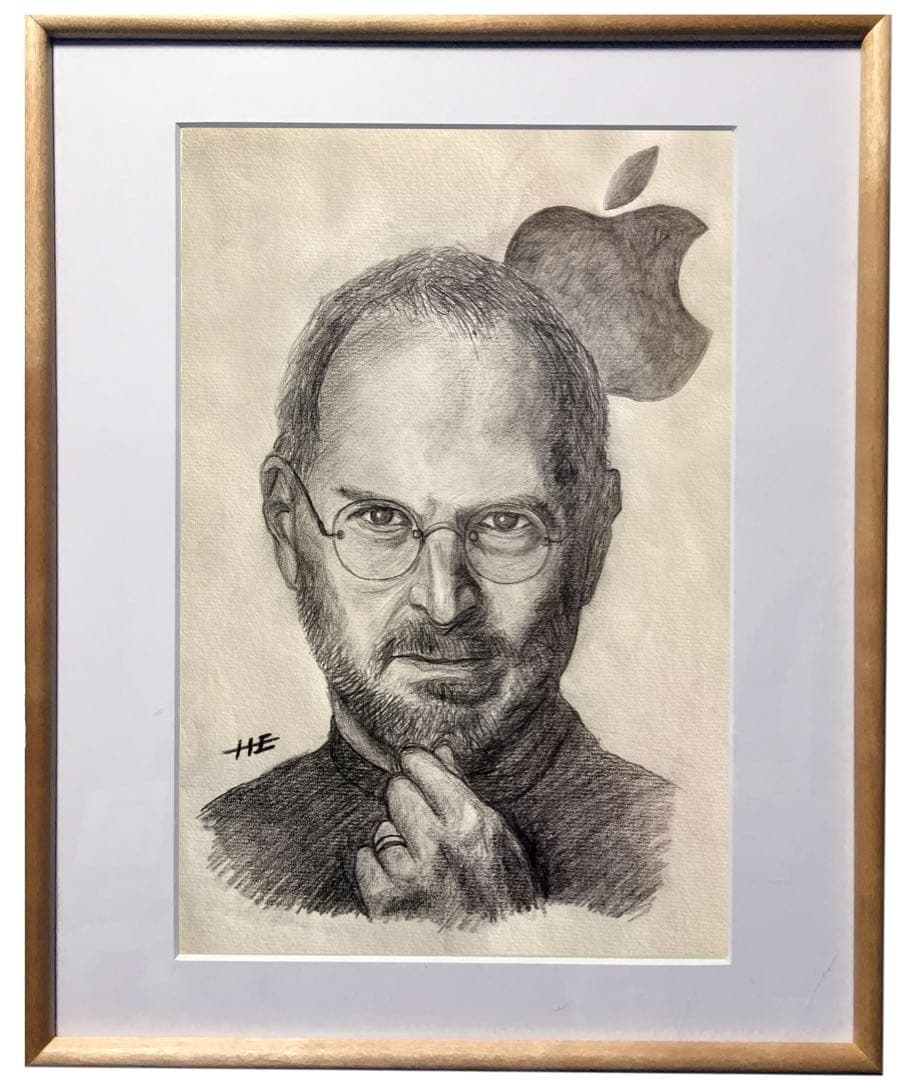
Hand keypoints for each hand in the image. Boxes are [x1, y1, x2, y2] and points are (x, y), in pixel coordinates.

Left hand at [355, 746, 538, 928]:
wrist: (504, 944)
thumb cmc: (504, 883)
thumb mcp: (496, 830)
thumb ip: (462, 788)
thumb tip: (439, 750)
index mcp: (469, 820)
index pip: (420, 766)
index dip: (417, 763)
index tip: (415, 765)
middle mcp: (438, 845)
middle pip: (396, 792)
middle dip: (407, 801)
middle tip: (423, 821)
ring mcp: (412, 877)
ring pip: (381, 831)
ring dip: (395, 841)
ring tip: (419, 858)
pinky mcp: (389, 904)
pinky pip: (365, 863)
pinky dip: (376, 866)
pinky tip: (399, 873)